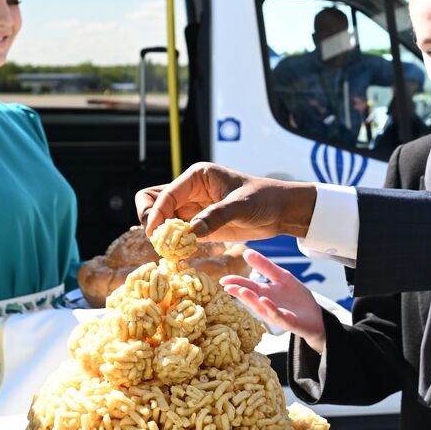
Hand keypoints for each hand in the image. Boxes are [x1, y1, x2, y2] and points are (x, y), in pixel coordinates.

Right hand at [136, 162, 318, 242]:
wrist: (280, 211)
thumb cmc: (263, 199)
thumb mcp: (241, 205)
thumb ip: (216, 216)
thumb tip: (191, 231)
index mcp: (197, 176)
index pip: (165, 193)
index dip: (156, 212)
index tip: (155, 232)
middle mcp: (190, 190)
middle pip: (153, 201)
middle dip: (151, 218)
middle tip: (159, 237)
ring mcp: (192, 208)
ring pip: (161, 218)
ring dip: (160, 233)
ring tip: (168, 248)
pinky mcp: (198, 225)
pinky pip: (176, 233)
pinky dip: (172, 243)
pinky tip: (178, 253)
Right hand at [221, 249, 327, 352]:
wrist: (315, 316)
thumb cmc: (296, 298)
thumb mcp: (281, 277)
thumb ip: (265, 266)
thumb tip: (246, 252)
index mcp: (264, 292)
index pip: (247, 285)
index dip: (235, 283)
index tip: (223, 280)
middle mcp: (266, 303)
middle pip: (250, 297)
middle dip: (239, 292)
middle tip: (227, 286)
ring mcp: (275, 313)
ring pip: (261, 307)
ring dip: (251, 300)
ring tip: (242, 291)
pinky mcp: (287, 321)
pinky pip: (277, 314)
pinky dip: (270, 308)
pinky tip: (264, 300)